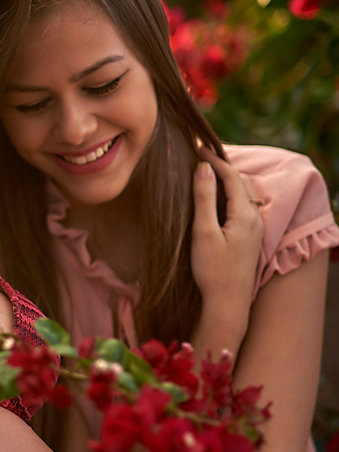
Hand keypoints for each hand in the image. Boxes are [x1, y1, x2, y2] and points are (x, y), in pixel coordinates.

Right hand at [190, 147, 263, 347]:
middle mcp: (255, 218)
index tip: (196, 148)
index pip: (231, 176)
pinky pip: (243, 206)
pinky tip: (218, 199)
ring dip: (227, 181)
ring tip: (207, 174)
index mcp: (245, 214)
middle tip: (200, 157)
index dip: (214, 160)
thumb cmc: (212, 270)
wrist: (227, 303)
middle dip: (222, 167)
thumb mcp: (203, 233)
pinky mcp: (250, 238)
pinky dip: (230, 195)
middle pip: (240, 182)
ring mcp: (255, 229)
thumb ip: (203, 199)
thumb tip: (202, 169)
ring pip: (243, 194)